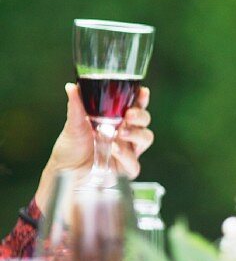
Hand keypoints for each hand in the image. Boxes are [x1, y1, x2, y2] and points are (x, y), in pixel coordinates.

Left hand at [34, 84, 153, 207]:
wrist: (64, 173)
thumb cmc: (70, 150)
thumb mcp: (73, 126)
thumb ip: (76, 106)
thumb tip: (71, 87)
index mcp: (115, 121)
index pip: (134, 106)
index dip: (141, 99)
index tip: (142, 92)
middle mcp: (125, 134)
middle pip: (145, 121)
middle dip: (140, 116)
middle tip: (129, 115)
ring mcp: (127, 151)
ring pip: (146, 138)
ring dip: (136, 134)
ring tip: (121, 133)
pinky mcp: (125, 168)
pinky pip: (134, 162)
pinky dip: (126, 155)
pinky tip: (115, 150)